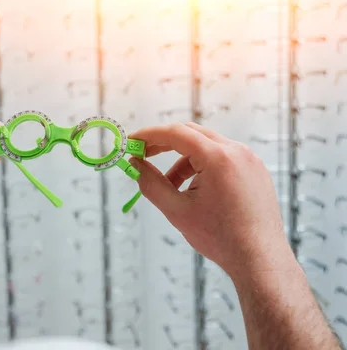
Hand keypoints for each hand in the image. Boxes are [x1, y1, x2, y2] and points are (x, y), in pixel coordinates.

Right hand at [129, 123, 292, 278]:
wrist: (260, 259)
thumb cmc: (220, 238)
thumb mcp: (177, 210)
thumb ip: (151, 183)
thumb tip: (135, 165)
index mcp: (218, 158)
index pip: (176, 133)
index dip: (149, 135)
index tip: (131, 142)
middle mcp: (237, 151)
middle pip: (191, 133)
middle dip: (164, 143)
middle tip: (143, 156)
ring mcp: (250, 159)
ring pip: (207, 146)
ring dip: (183, 159)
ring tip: (171, 186)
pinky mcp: (255, 170)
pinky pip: (223, 157)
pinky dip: (203, 165)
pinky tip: (194, 189)